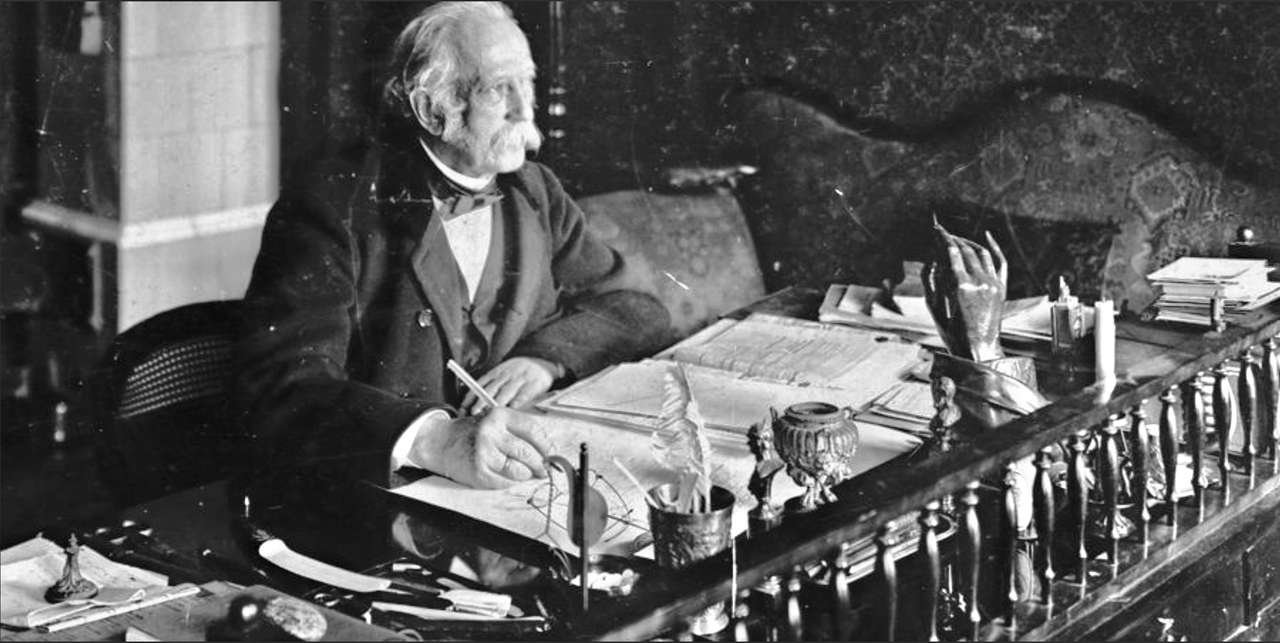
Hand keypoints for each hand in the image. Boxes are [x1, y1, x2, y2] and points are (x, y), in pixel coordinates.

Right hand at [411, 407, 552, 488]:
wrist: (441, 442)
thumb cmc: (474, 433)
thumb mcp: (495, 422)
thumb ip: (518, 433)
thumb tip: (548, 453)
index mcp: (499, 415)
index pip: (532, 430)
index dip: (547, 446)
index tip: (553, 455)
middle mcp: (490, 432)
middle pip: (527, 453)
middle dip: (540, 465)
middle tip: (544, 470)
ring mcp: (483, 452)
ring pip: (518, 470)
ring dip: (525, 475)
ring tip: (523, 473)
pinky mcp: (477, 471)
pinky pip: (504, 482)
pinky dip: (509, 482)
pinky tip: (506, 477)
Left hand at [463, 357, 562, 413]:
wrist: (541, 361)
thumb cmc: (517, 372)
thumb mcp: (502, 373)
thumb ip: (489, 384)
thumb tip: (470, 402)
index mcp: (496, 373)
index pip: (479, 385)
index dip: (471, 397)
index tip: (464, 409)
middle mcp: (506, 376)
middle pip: (491, 389)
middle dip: (481, 402)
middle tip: (474, 412)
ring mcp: (519, 380)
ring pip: (506, 392)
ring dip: (497, 403)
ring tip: (490, 413)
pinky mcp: (533, 384)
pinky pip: (524, 393)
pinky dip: (518, 401)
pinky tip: (513, 408)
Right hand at [921, 222, 1006, 361]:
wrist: (978, 349)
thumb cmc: (952, 332)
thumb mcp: (933, 307)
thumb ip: (930, 280)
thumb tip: (931, 260)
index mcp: (960, 286)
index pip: (952, 252)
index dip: (943, 237)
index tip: (936, 228)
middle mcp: (979, 281)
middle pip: (966, 250)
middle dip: (953, 239)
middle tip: (943, 233)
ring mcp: (993, 284)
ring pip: (982, 253)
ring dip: (969, 242)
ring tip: (958, 239)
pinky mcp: (1001, 288)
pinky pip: (1000, 262)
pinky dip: (994, 247)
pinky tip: (987, 236)